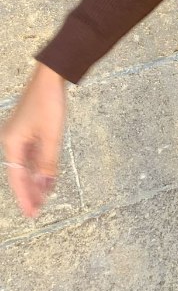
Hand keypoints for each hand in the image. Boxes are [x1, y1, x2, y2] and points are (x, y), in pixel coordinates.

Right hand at [1, 62, 66, 217]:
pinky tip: (48, 178)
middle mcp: (12, 141)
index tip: (31, 213)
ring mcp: (21, 136)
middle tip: (37, 212)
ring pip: (27, 166)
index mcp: (12, 142)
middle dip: (30, 192)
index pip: (17, 178)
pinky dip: (40, 168)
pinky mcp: (30, 131)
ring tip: (44, 199)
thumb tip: (45, 184)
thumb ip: (48, 161)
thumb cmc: (48, 102)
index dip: (25, 196)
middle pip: (20, 173)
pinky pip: (33, 156)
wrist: (51, 78)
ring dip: (36, 181)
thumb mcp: (52, 136)